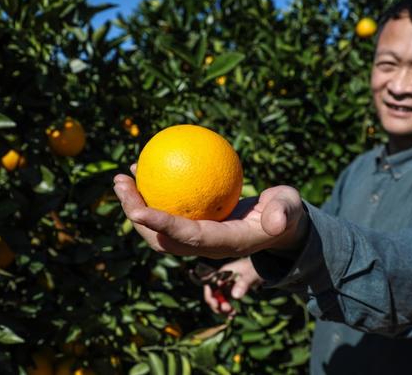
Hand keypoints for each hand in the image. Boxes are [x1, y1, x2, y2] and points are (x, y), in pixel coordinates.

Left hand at [113, 164, 307, 258]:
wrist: (280, 225)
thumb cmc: (286, 214)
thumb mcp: (290, 210)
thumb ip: (283, 213)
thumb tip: (277, 220)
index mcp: (224, 243)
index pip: (187, 238)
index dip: (161, 225)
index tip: (136, 208)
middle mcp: (204, 245)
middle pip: (161, 238)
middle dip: (136, 215)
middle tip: (121, 184)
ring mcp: (196, 236)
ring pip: (157, 227)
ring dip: (135, 205)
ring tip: (123, 176)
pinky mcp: (194, 224)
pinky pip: (167, 210)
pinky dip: (152, 194)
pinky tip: (146, 168)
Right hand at [204, 257, 262, 316]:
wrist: (262, 268)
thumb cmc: (255, 268)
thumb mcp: (250, 275)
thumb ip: (243, 284)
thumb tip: (235, 296)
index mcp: (223, 273)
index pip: (210, 285)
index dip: (210, 295)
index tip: (216, 304)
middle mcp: (221, 280)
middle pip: (212, 295)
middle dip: (218, 305)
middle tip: (228, 311)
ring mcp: (225, 286)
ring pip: (218, 300)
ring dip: (222, 309)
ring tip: (232, 314)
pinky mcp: (229, 291)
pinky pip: (224, 302)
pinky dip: (227, 310)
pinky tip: (233, 315)